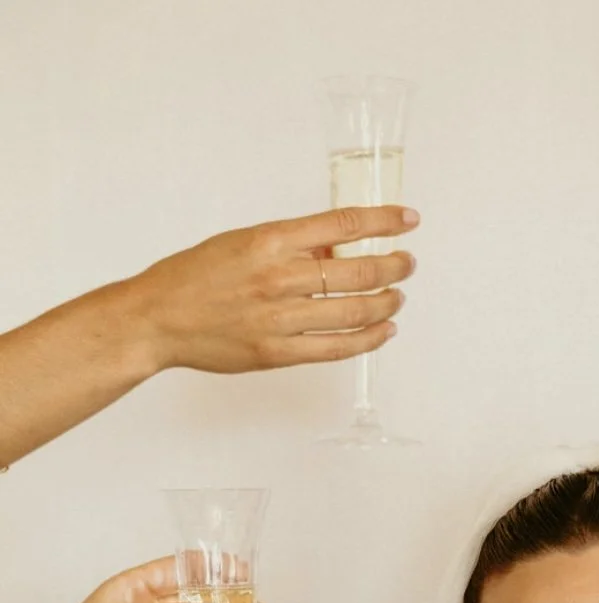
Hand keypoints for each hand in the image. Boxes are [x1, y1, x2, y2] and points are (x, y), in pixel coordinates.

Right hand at [124, 205, 418, 373]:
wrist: (157, 319)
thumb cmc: (194, 277)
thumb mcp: (242, 242)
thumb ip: (291, 245)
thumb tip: (337, 245)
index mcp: (270, 240)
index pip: (343, 224)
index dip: (385, 221)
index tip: (408, 220)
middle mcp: (279, 277)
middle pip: (359, 271)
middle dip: (394, 267)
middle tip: (407, 264)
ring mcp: (281, 318)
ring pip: (356, 311)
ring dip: (387, 303)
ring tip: (398, 296)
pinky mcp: (279, 353)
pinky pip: (338, 348)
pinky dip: (369, 339)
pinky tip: (383, 330)